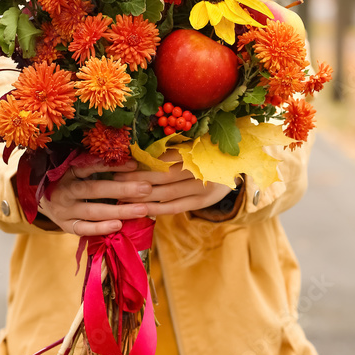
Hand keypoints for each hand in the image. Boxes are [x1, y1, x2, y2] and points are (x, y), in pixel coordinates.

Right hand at [39, 159, 150, 236]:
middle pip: (94, 189)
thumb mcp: (73, 168)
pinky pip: (84, 228)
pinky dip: (100, 228)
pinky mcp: (66, 226)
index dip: (111, 165)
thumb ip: (94, 165)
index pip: (90, 167)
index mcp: (67, 171)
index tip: (135, 165)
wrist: (41, 200)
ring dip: (118, 210)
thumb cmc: (66, 181)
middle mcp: (64, 190)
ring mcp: (64, 210)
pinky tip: (119, 226)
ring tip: (142, 209)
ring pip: (92, 211)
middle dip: (122, 189)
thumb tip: (129, 161)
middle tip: (146, 188)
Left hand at [113, 150, 233, 215]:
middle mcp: (199, 169)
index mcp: (195, 151)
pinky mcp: (202, 202)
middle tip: (114, 180)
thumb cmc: (209, 151)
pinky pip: (176, 207)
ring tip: (122, 197)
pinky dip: (158, 209)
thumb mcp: (195, 143)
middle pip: (162, 175)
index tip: (122, 164)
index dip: (141, 162)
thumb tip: (141, 154)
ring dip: (143, 196)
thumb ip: (173, 149)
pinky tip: (142, 211)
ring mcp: (201, 188)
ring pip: (167, 193)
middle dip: (136, 179)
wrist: (239, 166)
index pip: (163, 158)